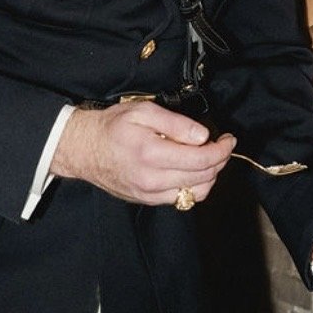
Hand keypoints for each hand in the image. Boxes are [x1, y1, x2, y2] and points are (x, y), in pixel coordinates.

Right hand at [51, 101, 233, 204]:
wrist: (84, 149)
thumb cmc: (112, 126)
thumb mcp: (143, 112)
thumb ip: (175, 123)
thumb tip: (202, 136)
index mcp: (152, 153)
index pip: (202, 160)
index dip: (222, 149)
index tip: (228, 139)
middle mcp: (152, 179)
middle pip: (204, 178)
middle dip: (219, 161)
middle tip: (221, 145)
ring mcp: (149, 194)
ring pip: (196, 193)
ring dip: (209, 176)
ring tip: (206, 158)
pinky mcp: (147, 200)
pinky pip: (182, 199)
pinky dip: (193, 185)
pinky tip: (189, 170)